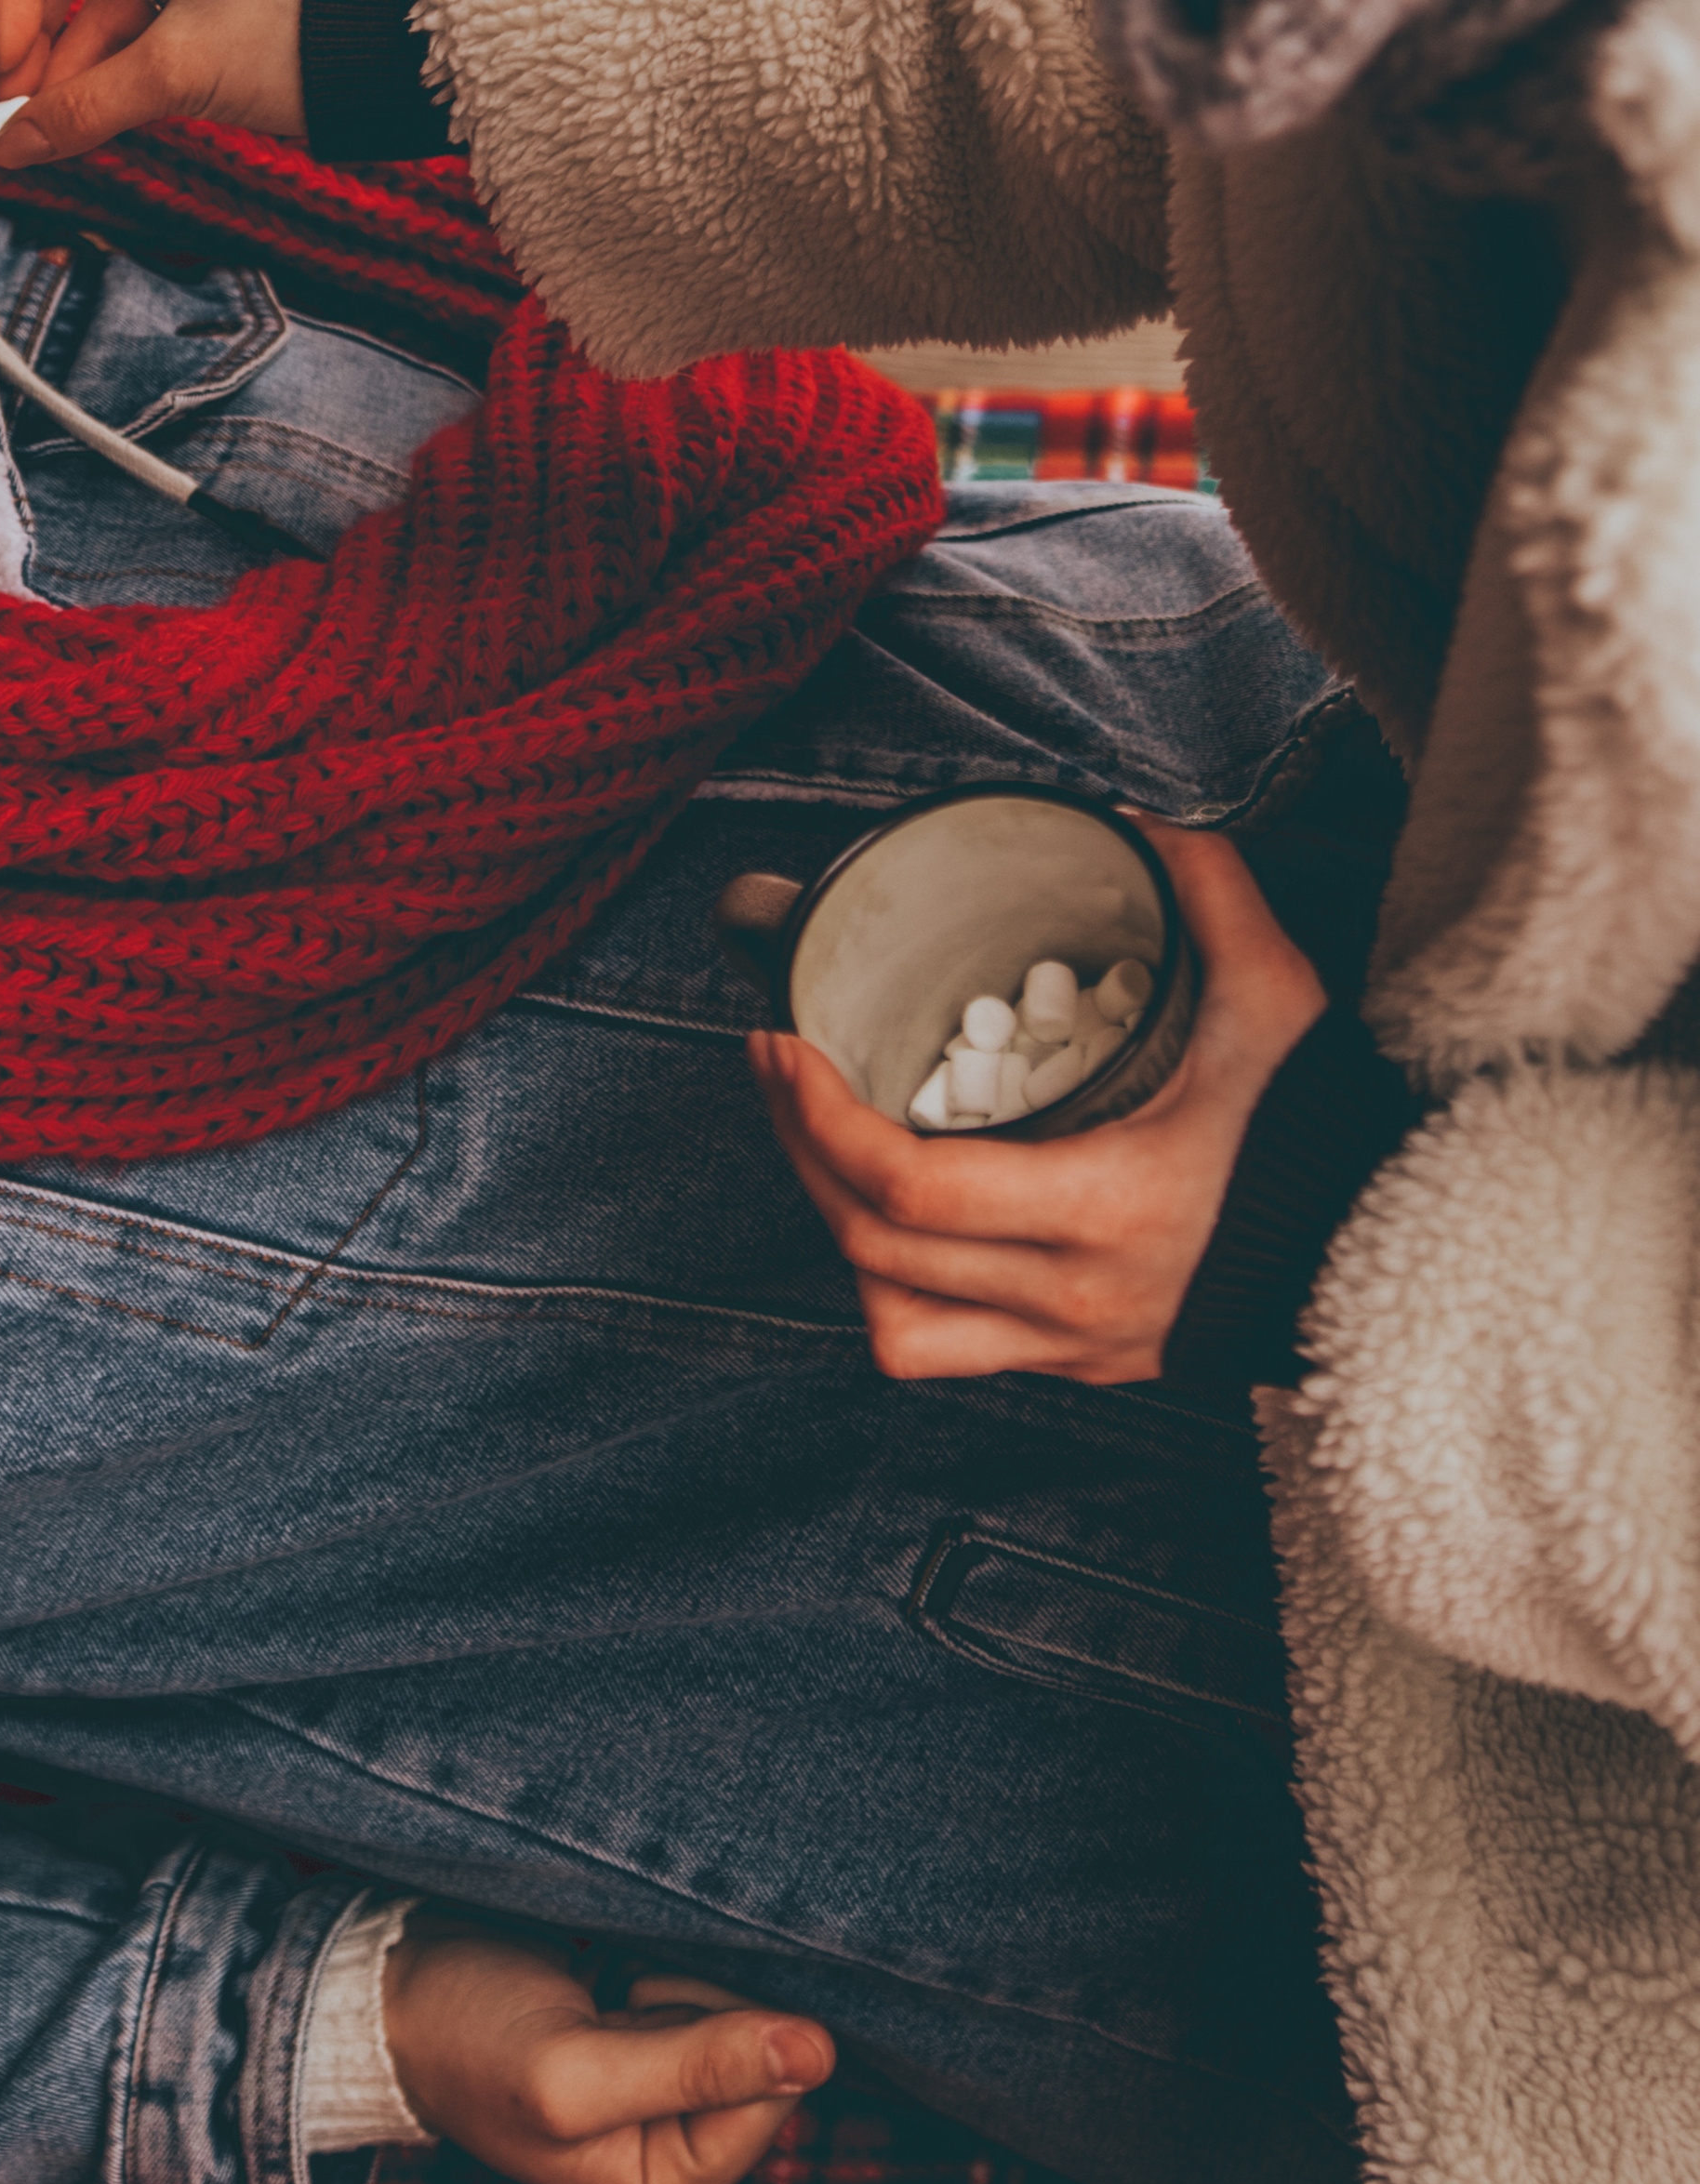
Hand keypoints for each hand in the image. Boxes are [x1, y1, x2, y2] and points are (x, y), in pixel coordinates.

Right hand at [0, 0, 317, 166]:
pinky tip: (75, 126)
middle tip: (7, 108)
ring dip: (69, 71)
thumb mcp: (180, 70)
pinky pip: (141, 34)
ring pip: (103, 8)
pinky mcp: (215, 2)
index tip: (5, 62)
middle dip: (36, 39)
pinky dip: (110, 77)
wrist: (398, 64)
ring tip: (32, 135)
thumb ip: (83, 107)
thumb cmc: (300, 35)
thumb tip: (4, 148)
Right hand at [384, 1915, 832, 2183]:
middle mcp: (683, 2160)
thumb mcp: (573, 2070)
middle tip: (617, 2000)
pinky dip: (674, 1967)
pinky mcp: (663, 2044)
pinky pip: (715, 1993)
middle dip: (699, 2006)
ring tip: (611, 1987)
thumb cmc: (471, 2041)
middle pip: (765, 2057)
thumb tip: (820, 2053)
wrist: (404, 1995)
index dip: (716, 2034)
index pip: (769, 2098)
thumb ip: (697, 2067)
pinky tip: (620, 1974)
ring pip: (743, 2016)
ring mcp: (676, 2101)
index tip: (634, 2011)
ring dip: (684, 1980)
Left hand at [747, 819, 1323, 1384]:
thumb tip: (1132, 822)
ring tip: (814, 1137)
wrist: (1408, 1262)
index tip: (784, 1040)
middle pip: (871, 1243)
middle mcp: (1074, 1293)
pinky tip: (881, 1219)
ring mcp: (1071, 1342)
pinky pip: (938, 1351)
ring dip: (833, 1228)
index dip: (817, 1115)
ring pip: (890, 1317)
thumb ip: (1209, 891)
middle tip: (776, 1056)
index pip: (908, 1187)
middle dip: (797, 1145)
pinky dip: (888, 1290)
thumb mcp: (1279, 997)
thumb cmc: (1331, 1131)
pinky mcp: (1078, 1361)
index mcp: (1105, 1205)